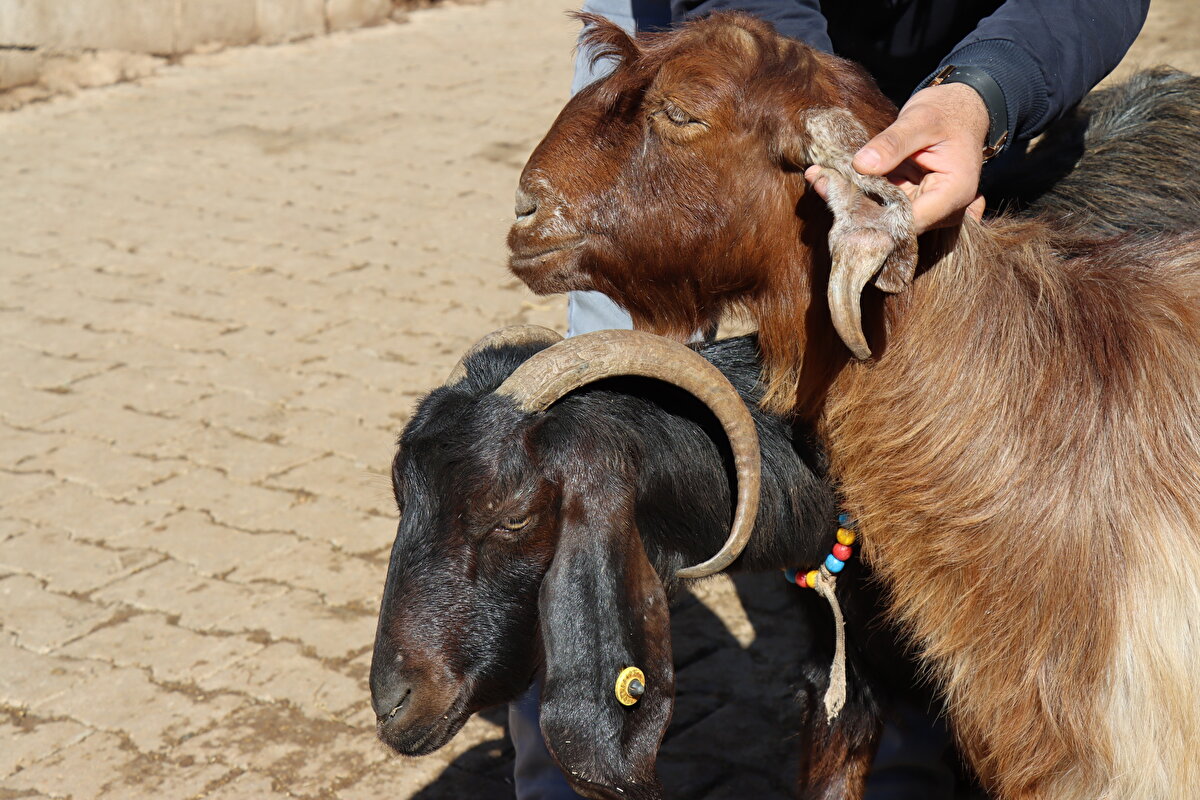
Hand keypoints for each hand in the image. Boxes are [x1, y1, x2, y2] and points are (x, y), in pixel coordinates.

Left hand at [812, 82, 991, 233]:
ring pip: (881, 216)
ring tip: (819, 177)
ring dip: (851, 200)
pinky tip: (827, 177)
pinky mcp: (906, 201)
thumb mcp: (920, 120)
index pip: (910, 222)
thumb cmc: (946, 112)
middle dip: (856, 208)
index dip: (876, 218)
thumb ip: (893, 143)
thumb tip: (862, 165)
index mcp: (954, 194)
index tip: (841, 198)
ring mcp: (923, 207)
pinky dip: (856, 192)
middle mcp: (941, 210)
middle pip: (893, 223)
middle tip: (820, 182)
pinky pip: (879, 203)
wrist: (958, 108)